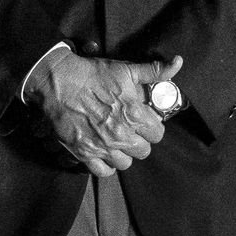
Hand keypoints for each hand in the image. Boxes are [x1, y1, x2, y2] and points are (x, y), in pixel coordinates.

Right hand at [25, 52, 183, 176]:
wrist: (59, 82)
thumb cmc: (93, 75)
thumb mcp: (126, 70)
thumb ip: (154, 71)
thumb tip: (177, 63)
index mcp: (134, 115)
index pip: (158, 134)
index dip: (152, 126)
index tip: (144, 120)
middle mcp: (121, 135)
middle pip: (143, 151)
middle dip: (139, 140)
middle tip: (129, 129)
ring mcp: (102, 147)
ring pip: (125, 164)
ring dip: (122, 153)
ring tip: (116, 140)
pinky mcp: (84, 154)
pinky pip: (104, 172)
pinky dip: (105, 165)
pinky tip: (103, 152)